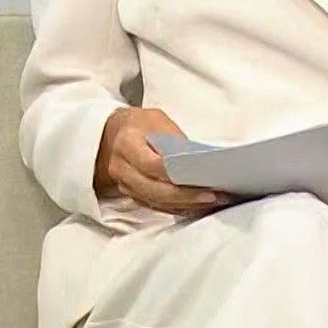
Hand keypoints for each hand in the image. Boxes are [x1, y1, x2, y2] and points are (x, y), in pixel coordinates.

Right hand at [94, 106, 231, 217]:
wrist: (114, 134)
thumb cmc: (140, 124)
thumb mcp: (157, 120)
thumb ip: (174, 139)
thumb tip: (198, 160)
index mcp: (127, 144)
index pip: (152, 164)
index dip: (175, 173)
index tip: (201, 176)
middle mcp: (122, 168)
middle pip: (154, 190)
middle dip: (185, 196)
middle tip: (213, 195)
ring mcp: (125, 185)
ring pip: (156, 202)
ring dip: (186, 205)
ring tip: (213, 201)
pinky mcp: (132, 195)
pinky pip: (156, 206)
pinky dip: (178, 208)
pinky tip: (198, 206)